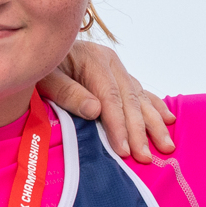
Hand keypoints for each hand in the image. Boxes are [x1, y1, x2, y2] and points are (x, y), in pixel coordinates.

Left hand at [38, 41, 175, 163]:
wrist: (36, 49)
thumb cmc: (39, 67)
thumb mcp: (46, 78)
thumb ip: (68, 93)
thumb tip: (95, 110)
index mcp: (94, 59)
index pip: (110, 97)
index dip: (119, 125)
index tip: (124, 150)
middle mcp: (110, 63)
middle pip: (130, 100)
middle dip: (140, 131)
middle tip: (146, 157)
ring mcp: (117, 69)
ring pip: (140, 98)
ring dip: (154, 124)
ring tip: (166, 146)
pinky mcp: (119, 76)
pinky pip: (142, 93)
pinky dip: (156, 107)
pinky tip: (168, 120)